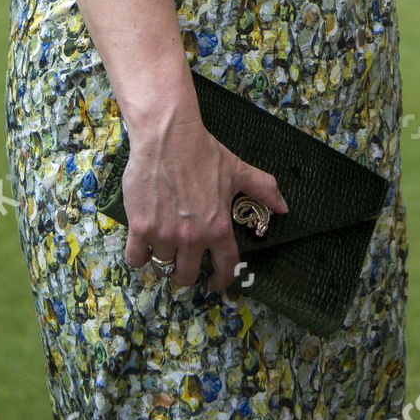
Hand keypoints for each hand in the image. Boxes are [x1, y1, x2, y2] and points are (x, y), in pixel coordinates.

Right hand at [122, 117, 287, 291]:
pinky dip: (138, 256)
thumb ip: (263, 189)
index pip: (225, 268)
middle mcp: (193, 238)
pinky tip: (141, 246)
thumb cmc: (203, 151)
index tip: (214, 283)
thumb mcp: (237, 170)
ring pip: (162, 264)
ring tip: (162, 243)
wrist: (167, 135)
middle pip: (187, 276)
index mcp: (218, 228)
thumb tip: (284, 207)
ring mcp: (165, 234)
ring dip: (163, 257)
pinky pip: (135, 258)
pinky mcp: (141, 228)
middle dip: (186, 271)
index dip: (221, 280)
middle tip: (183, 260)